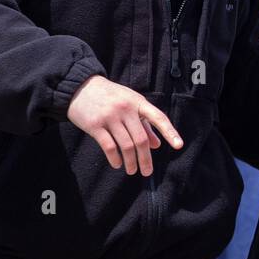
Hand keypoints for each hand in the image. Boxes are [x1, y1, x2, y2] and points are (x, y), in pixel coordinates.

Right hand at [66, 75, 182, 175]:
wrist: (79, 86)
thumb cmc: (110, 96)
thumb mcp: (130, 104)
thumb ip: (144, 124)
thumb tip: (157, 145)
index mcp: (138, 102)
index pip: (158, 118)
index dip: (170, 132)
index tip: (179, 146)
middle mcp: (126, 109)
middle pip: (141, 139)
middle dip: (145, 158)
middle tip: (147, 172)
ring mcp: (110, 116)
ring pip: (126, 145)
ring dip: (131, 162)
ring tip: (133, 170)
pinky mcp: (94, 125)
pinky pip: (108, 146)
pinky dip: (115, 158)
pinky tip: (117, 164)